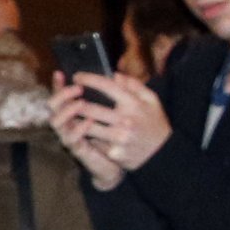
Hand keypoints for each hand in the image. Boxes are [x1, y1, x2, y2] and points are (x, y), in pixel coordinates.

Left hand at [49, 69, 166, 185]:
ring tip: (69, 114)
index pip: (108, 87)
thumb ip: (135, 86)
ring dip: (75, 120)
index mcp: (134, 104)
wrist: (163, 154)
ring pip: (87, 127)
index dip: (89, 80)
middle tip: (66, 98)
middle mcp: (126, 120)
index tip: (77, 77)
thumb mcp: (152, 101)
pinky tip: (80, 131)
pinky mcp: (114, 152)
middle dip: (74, 102)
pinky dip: (86, 136)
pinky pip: (94, 142)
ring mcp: (119, 138)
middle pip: (90, 109)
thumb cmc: (156, 124)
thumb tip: (115, 75)